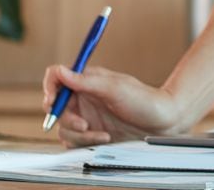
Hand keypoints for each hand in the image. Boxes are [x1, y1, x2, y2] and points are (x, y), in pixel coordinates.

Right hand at [40, 64, 182, 146]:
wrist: (163, 123)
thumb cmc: (144, 100)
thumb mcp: (115, 88)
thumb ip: (85, 81)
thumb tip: (60, 71)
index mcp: (86, 81)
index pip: (56, 79)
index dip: (50, 88)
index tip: (53, 101)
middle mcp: (83, 98)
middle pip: (55, 107)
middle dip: (66, 118)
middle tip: (83, 124)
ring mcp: (86, 116)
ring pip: (64, 128)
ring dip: (79, 134)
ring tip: (101, 134)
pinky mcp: (91, 134)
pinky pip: (74, 141)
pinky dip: (85, 142)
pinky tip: (104, 138)